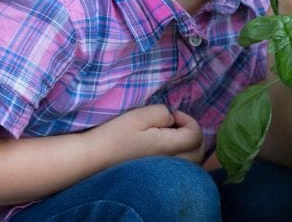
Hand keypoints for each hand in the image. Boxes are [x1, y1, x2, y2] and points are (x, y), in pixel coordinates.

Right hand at [87, 105, 203, 164]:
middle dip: (192, 133)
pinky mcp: (154, 177)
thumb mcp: (140, 115)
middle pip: (198, 151)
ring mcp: (163, 173)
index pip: (196, 135)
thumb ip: (162, 113)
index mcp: (169, 148)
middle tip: (175, 123)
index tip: (171, 114)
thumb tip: (171, 119)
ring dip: (187, 145)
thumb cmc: (115, 135)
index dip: (188, 119)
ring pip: (190, 162)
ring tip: (169, 134)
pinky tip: (163, 146)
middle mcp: (171, 164)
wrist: (93, 158)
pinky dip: (180, 156)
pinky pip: (179, 168)